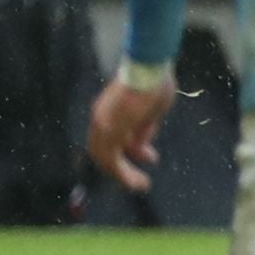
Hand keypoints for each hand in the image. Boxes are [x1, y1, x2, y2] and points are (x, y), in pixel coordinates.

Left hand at [88, 76, 175, 190]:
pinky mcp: (109, 132)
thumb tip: (140, 145)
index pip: (114, 137)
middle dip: (123, 167)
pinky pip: (111, 160)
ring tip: (140, 185)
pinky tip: (136, 182)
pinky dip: (122, 174)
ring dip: (122, 174)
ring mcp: (103, 125)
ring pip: (104, 158)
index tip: (151, 157)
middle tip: (140, 179)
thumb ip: (145, 127)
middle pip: (104, 150)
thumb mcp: (153, 109)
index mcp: (110, 111)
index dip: (130, 151)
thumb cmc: (154, 82)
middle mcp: (101, 119)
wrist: (148, 68)